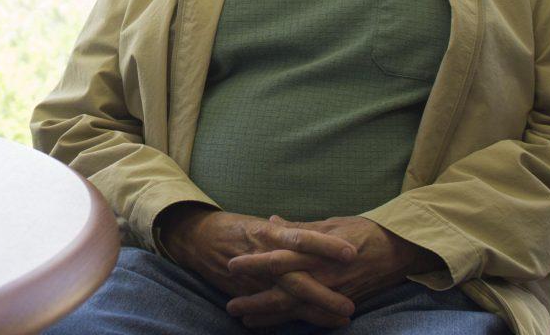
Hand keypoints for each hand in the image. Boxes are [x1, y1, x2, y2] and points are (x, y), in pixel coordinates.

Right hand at [156, 204, 357, 325]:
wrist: (198, 238)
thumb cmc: (236, 227)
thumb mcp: (263, 225)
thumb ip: (290, 230)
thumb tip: (320, 229)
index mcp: (270, 234)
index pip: (302, 238)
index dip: (326, 245)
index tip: (352, 252)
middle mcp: (262, 258)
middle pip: (297, 278)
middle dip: (324, 294)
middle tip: (350, 306)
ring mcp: (254, 279)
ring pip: (287, 300)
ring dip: (314, 312)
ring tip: (340, 321)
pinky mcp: (245, 292)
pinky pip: (269, 309)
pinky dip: (289, 320)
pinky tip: (311, 325)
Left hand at [226, 215, 442, 327]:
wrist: (397, 251)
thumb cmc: (363, 231)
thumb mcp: (329, 223)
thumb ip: (299, 227)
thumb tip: (272, 221)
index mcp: (316, 251)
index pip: (279, 258)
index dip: (254, 263)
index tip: (231, 265)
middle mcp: (321, 276)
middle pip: (282, 292)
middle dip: (255, 300)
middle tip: (230, 306)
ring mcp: (331, 293)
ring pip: (294, 310)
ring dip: (268, 316)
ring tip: (245, 320)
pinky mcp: (340, 304)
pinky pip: (312, 318)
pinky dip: (292, 322)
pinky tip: (275, 325)